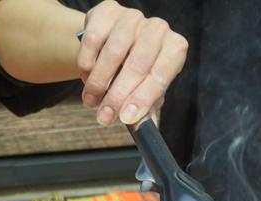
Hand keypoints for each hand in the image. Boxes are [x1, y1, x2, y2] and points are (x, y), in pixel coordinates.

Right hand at [77, 1, 187, 125]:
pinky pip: (94, 39)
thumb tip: (144, 128)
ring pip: (114, 52)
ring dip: (99, 82)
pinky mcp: (109, 10)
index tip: (126, 118)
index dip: (142, 99)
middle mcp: (158, 29)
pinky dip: (87, 63)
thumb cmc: (138, 70)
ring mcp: (133, 17)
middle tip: (105, 117)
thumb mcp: (149, 90)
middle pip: (137, 65)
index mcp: (175, 49)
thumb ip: (148, 108)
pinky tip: (85, 78)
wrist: (115, 40)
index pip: (160, 76)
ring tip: (92, 102)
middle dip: (118, 96)